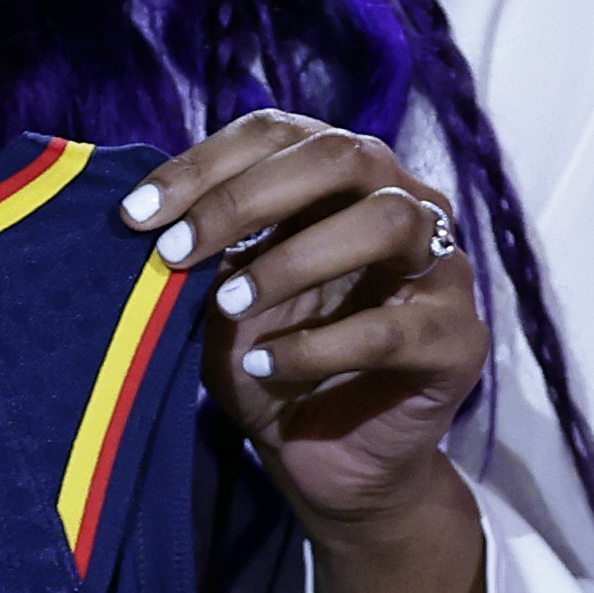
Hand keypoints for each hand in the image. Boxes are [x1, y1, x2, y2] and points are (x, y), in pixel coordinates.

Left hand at [126, 109, 485, 530]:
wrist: (325, 459)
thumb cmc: (268, 357)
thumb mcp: (218, 297)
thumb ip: (201, 250)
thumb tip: (147, 214)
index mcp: (340, 178)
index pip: (277, 134)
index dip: (203, 164)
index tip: (136, 215)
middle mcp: (402, 203)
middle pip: (340, 156)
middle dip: (244, 198)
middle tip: (176, 250)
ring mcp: (441, 268)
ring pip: (386, 220)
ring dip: (293, 260)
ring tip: (227, 305)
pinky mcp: (457, 340)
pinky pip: (394, 328)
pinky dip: (319, 346)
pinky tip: (264, 364)